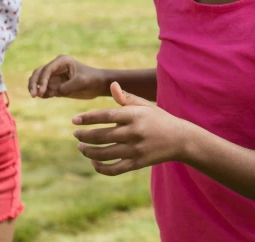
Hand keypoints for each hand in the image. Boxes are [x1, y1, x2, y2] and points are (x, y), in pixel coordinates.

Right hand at [28, 55, 105, 98]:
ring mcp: (55, 76)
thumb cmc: (92, 80)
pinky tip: (43, 97)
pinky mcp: (56, 85)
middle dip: (34, 83)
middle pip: (38, 72)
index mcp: (62, 61)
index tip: (42, 92)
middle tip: (33, 95)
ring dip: (35, 87)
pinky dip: (41, 93)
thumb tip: (53, 92)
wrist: (99, 85)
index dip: (42, 80)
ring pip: (38, 80)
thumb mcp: (81, 82)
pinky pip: (44, 89)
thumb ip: (66, 87)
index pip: (47, 69)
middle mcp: (56, 67)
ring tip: (36, 96)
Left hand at [72, 82, 188, 175]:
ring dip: (89, 152)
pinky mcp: (137, 164)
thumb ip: (126, 98)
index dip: (88, 118)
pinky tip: (93, 162)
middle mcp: (134, 132)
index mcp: (135, 115)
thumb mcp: (145, 105)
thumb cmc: (159, 119)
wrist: (181, 140)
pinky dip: (101, 168)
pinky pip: (114, 169)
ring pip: (105, 154)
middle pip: (102, 136)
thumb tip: (112, 85)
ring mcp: (136, 150)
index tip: (74, 120)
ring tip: (81, 147)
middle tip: (75, 134)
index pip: (106, 115)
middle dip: (84, 136)